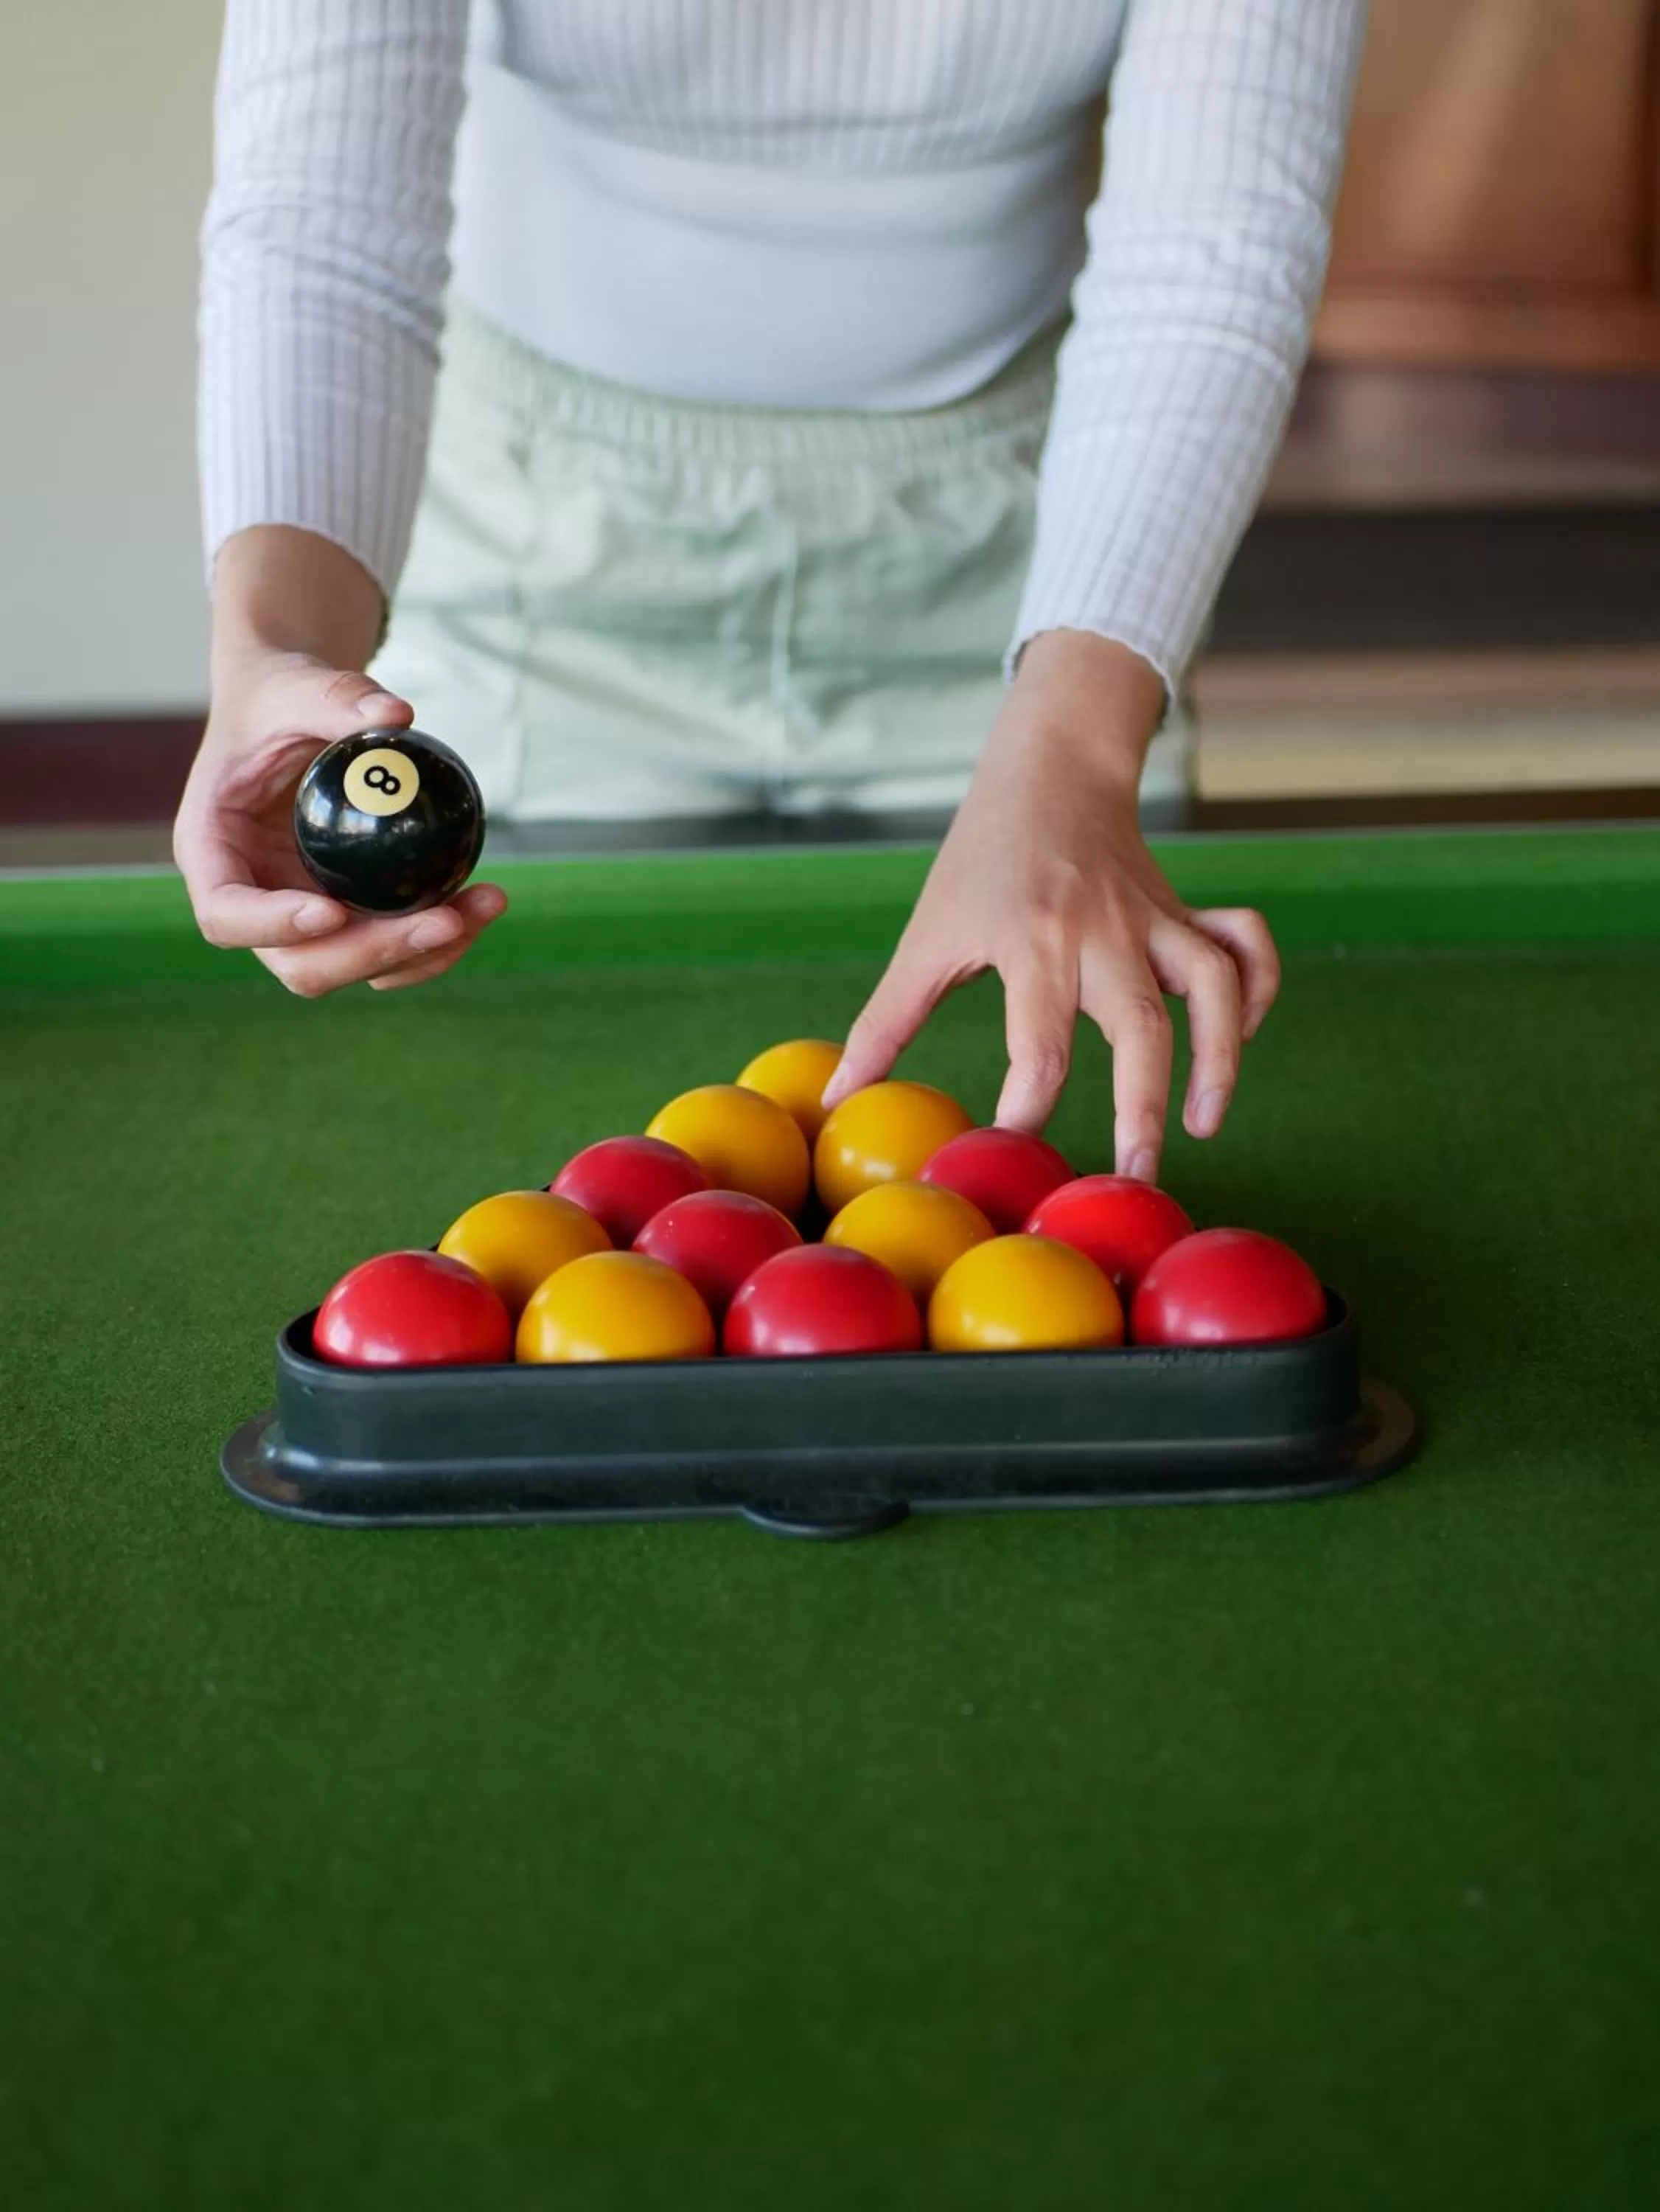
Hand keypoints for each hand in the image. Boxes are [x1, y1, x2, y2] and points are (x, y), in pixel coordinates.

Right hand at [174, 650, 506, 995]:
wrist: (292, 714)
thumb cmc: (278, 696)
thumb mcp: (296, 684)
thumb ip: (336, 696)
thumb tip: (398, 716)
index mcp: (213, 851)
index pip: (225, 913)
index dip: (273, 926)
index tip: (331, 911)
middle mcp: (254, 898)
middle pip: (300, 963)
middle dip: (372, 953)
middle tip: (444, 921)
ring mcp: (302, 916)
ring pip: (354, 967)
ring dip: (422, 954)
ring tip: (484, 903)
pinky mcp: (348, 915)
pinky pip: (390, 946)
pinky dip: (438, 937)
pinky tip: (482, 899)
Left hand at [822, 631, 1279, 1181]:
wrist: (1050, 767)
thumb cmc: (979, 859)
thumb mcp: (927, 934)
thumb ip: (886, 1022)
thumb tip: (839, 1095)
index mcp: (1032, 941)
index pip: (1039, 1042)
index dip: (1029, 1104)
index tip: (1014, 1150)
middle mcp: (1102, 933)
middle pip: (1140, 1027)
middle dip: (1142, 1106)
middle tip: (1135, 1176)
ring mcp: (1154, 921)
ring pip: (1214, 988)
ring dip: (1222, 1058)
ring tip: (1203, 1124)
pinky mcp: (1186, 914)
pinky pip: (1245, 949)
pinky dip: (1257, 993)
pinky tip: (1237, 1042)